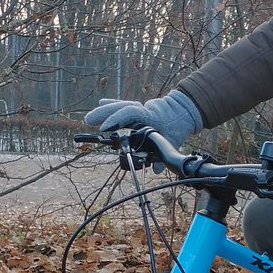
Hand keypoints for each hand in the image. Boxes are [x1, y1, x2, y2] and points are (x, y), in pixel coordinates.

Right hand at [83, 90, 202, 148]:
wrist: (183, 112)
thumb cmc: (178, 126)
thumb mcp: (174, 140)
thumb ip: (164, 154)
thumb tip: (157, 170)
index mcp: (150, 115)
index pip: (130, 113)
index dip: (117, 119)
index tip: (105, 128)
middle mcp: (142, 110)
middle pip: (120, 108)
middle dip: (103, 114)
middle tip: (89, 121)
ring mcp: (139, 109)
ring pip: (119, 106)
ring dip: (104, 111)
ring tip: (90, 118)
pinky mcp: (137, 110)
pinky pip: (122, 107)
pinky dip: (112, 106)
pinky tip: (101, 103)